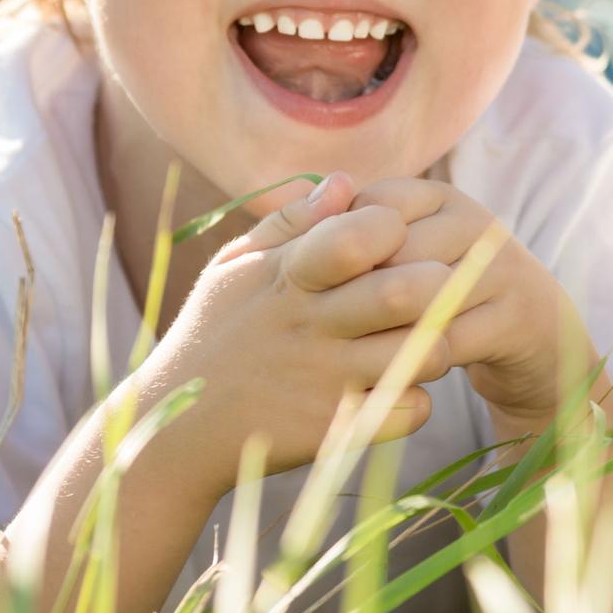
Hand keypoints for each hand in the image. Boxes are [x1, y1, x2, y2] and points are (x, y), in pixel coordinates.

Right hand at [133, 172, 440, 494]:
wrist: (176, 431)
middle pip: (408, 291)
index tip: (386, 238)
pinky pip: (414, 410)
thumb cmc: (214, 334)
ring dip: (436, 342)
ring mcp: (327, 383)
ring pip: (427, 352)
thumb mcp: (234, 269)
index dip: (390, 227)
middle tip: (425, 287)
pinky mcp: (337, 432)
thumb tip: (346, 181)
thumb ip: (291, 223)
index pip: (362, 235)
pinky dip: (417, 400)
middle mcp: (312, 327)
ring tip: (414, 338)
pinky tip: (395, 387)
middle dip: (434, 281)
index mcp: (289, 277)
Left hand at [343, 178, 595, 434]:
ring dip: (380, 334)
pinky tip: (387, 378)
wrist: (532, 339)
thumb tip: (312, 188)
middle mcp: (474, 222)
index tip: (321, 288)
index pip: (370, 208)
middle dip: (355, 298)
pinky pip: (446, 342)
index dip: (338, 252)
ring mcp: (501, 268)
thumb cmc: (443, 295)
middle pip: (392, 253)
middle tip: (327, 331)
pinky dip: (409, 364)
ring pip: (419, 298)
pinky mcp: (516, 318)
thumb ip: (351, 225)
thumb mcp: (404, 254)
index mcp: (438, 197)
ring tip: (352, 355)